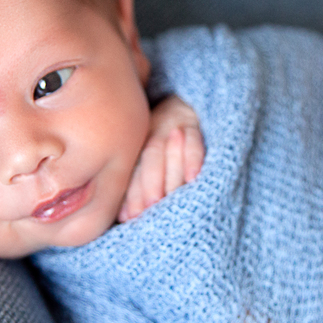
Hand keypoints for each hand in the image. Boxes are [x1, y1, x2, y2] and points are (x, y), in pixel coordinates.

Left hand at [118, 95, 204, 221]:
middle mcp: (155, 133)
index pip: (134, 169)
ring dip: (170, 174)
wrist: (188, 104)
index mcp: (139, 143)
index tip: (129, 217)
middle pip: (150, 158)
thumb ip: (138, 184)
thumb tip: (125, 218)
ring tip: (170, 197)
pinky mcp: (197, 125)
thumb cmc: (166, 146)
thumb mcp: (148, 157)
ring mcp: (176, 127)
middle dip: (149, 184)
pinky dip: (194, 159)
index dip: (132, 193)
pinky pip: (196, 141)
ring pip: (170, 149)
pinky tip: (193, 177)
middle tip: (150, 207)